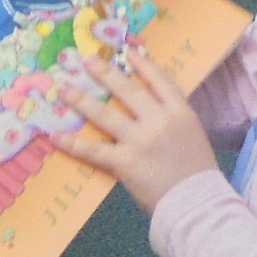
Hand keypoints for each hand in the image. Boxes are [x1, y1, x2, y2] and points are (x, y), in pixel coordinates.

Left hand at [55, 48, 217, 214]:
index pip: (160, 81)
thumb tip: (152, 112)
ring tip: (64, 88)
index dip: (144, 65)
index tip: (128, 51)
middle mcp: (159, 121)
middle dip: (106, 73)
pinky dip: (73, 143)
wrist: (199, 204)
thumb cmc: (199, 176)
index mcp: (181, 113)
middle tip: (87, 60)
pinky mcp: (125, 162)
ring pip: (105, 114)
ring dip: (82, 100)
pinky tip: (56, 135)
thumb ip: (174, 123)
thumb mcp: (193, 137)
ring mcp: (140, 140)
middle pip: (128, 91)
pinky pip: (94, 150)